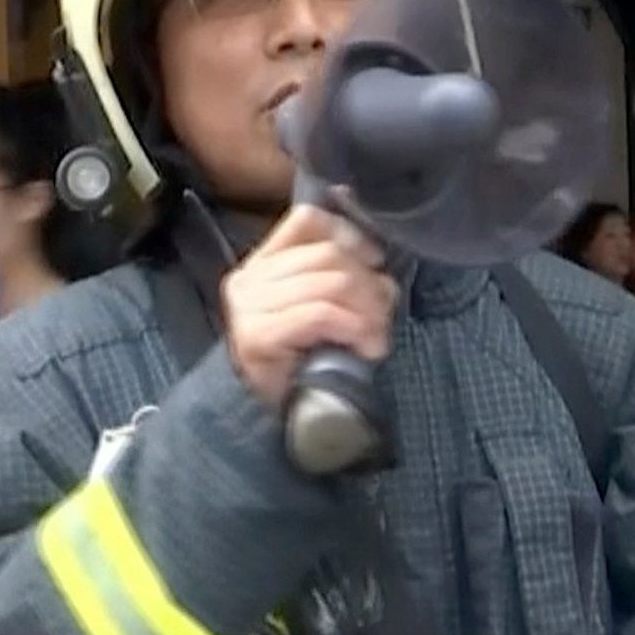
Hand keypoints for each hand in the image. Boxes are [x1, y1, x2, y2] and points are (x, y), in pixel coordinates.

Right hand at [221, 204, 395, 410]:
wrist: (265, 415)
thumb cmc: (298, 361)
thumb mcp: (319, 308)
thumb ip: (338, 277)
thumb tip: (379, 264)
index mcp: (262, 263)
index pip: (306, 220)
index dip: (348, 233)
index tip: (374, 260)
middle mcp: (249, 279)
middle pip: (327, 255)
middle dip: (368, 283)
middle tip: (385, 313)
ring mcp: (249, 306)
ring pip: (330, 284)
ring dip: (368, 310)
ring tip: (378, 335)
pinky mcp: (257, 335)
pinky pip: (320, 314)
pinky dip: (354, 327)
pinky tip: (367, 346)